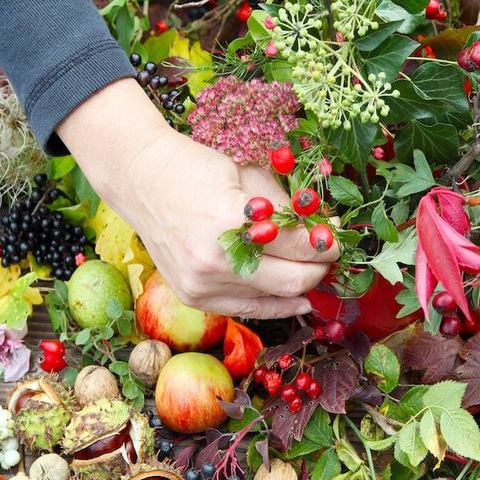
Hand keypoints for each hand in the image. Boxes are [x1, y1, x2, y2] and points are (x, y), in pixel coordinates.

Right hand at [58, 79, 338, 318]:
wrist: (141, 180)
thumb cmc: (197, 169)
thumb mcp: (249, 175)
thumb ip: (287, 206)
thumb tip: (325, 230)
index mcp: (231, 221)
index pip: (300, 245)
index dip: (327, 243)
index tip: (339, 238)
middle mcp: (215, 260)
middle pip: (293, 279)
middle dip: (320, 268)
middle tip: (331, 256)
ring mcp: (202, 284)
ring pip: (274, 298)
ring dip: (301, 286)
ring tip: (314, 272)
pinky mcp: (193, 297)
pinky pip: (247, 310)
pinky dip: (275, 305)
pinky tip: (297, 300)